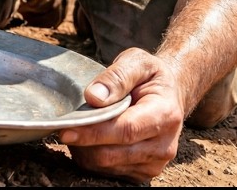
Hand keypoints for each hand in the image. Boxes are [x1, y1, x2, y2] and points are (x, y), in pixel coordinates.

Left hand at [56, 47, 185, 182]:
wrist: (169, 95)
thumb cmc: (150, 77)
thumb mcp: (138, 62)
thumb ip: (117, 76)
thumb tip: (94, 97)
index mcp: (166, 114)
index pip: (125, 130)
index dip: (94, 132)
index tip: (66, 130)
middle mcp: (164, 145)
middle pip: (112, 154)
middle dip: (84, 142)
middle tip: (67, 125)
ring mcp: (154, 163)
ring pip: (105, 166)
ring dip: (86, 150)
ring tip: (84, 127)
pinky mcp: (143, 174)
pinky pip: (107, 172)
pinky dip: (93, 157)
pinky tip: (94, 138)